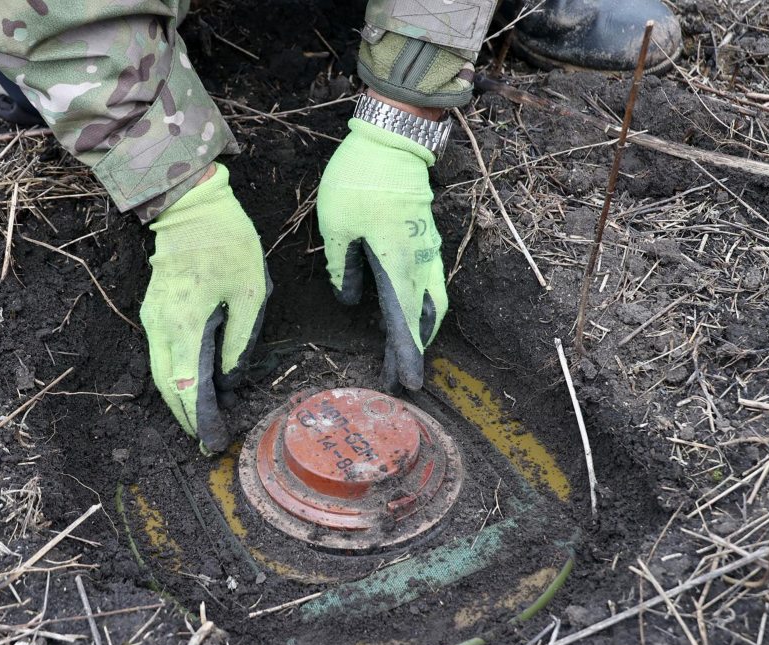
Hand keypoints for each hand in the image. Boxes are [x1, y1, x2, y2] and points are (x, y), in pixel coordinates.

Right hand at [140, 163, 270, 453]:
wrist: (191, 206)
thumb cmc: (227, 243)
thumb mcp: (249, 291)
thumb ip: (239, 339)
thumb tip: (230, 378)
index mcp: (184, 322)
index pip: (186, 384)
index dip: (197, 417)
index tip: (210, 440)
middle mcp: (160, 325)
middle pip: (167, 384)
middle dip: (184, 415)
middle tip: (206, 439)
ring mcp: (152, 318)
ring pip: (161, 371)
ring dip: (179, 397)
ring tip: (202, 419)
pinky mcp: (154, 311)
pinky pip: (162, 353)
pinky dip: (176, 374)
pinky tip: (196, 385)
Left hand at [316, 115, 447, 390]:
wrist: (392, 139)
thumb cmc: (359, 179)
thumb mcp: (336, 225)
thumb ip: (342, 267)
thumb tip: (350, 299)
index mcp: (397, 259)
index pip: (404, 317)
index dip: (407, 353)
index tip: (410, 382)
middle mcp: (419, 258)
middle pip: (425, 316)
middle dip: (415, 349)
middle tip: (402, 377)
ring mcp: (427, 247)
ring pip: (432, 299)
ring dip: (420, 329)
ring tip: (404, 353)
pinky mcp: (424, 237)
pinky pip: (428, 280)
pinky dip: (421, 305)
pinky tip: (405, 314)